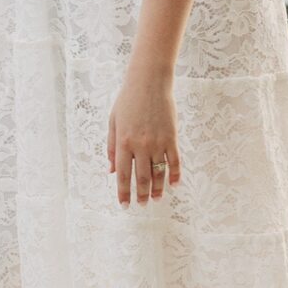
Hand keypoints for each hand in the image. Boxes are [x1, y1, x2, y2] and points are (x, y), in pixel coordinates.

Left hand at [106, 67, 181, 205]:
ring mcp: (158, 142)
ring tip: (157, 199)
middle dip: (142, 194)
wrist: (149, 83)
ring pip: (159, 173)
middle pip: (142, 177)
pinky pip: (175, 161)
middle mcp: (140, 145)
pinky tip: (174, 184)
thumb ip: (112, 147)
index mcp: (123, 142)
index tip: (125, 205)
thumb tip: (111, 170)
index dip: (124, 192)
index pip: (123, 174)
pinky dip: (175, 175)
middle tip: (142, 205)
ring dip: (158, 189)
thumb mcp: (114, 122)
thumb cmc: (127, 101)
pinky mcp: (171, 138)